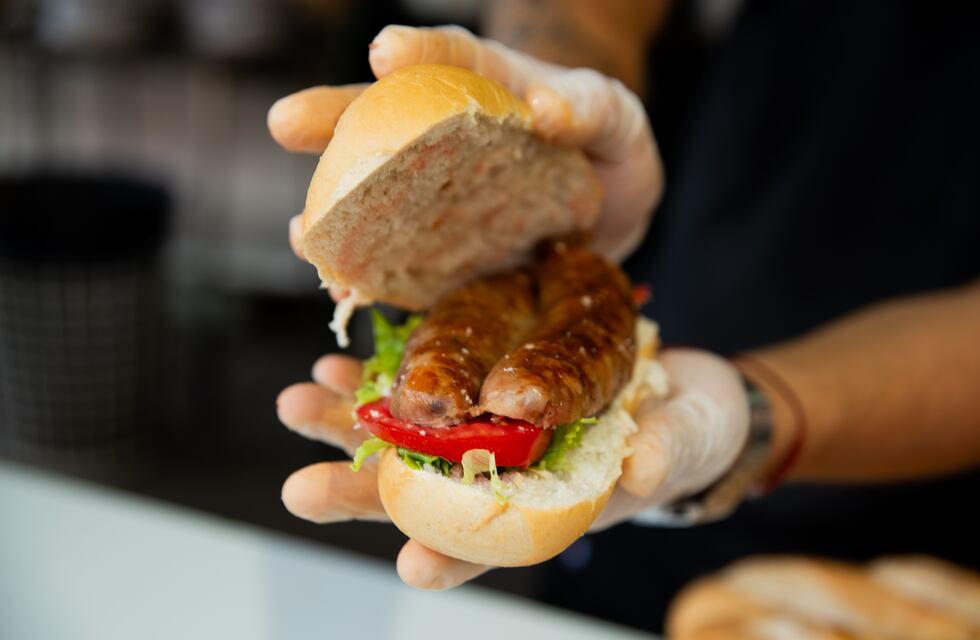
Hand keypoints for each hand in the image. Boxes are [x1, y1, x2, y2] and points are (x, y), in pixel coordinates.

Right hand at [270, 24, 663, 262]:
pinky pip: (401, 268)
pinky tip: (342, 290)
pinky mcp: (443, 257)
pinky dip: (370, 280)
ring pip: (375, 199)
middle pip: (382, 122)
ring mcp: (437, 201)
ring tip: (303, 231)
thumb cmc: (605, 147)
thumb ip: (589, 108)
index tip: (386, 52)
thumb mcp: (614, 118)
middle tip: (285, 122)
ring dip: (334, 215)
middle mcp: (445, 141)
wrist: (605, 211)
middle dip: (332, 119)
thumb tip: (543, 109)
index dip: (419, 51)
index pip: (451, 59)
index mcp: (487, 90)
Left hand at [276, 348, 749, 587]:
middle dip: (363, 492)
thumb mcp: (688, 441)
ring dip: (351, 423)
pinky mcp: (484, 384)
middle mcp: (508, 476)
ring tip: (296, 404)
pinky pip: (425, 382)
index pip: (496, 544)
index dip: (456, 559)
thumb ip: (670, 454)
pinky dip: (383, 375)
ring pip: (409, 437)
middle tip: (301, 490)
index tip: (413, 567)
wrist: (681, 387)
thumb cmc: (691, 431)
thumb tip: (647, 472)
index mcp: (553, 507)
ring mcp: (490, 430)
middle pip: (426, 496)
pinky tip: (341, 365)